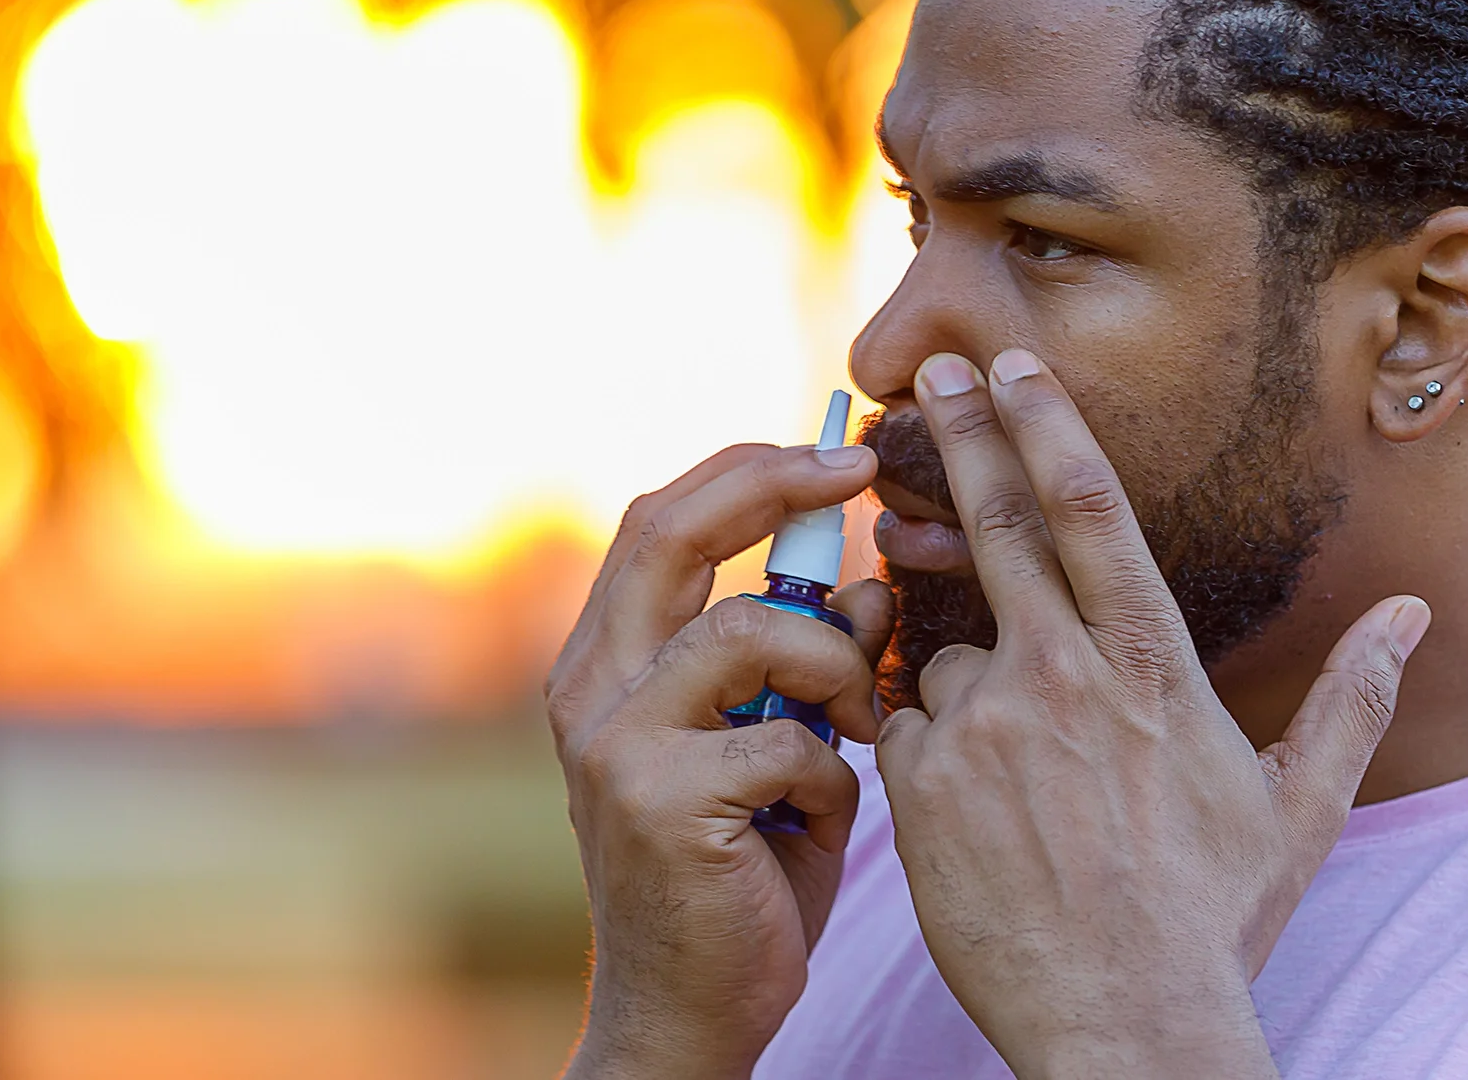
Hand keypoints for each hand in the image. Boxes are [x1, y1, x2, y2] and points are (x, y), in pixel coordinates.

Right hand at [546, 442, 891, 1079]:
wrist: (692, 1015)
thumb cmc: (747, 875)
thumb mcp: (788, 749)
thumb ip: (818, 667)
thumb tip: (876, 586)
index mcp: (610, 664)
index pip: (661, 520)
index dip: (749, 470)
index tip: (842, 452)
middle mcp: (590, 690)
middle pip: (669, 530)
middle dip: (774, 482)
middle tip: (858, 469)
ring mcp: (614, 744)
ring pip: (749, 630)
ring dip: (834, 665)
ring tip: (858, 723)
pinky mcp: (658, 802)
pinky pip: (786, 739)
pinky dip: (832, 773)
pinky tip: (819, 820)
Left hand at [878, 350, 1429, 1079]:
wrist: (1126, 1023)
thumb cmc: (1216, 919)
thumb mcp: (1302, 805)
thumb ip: (1354, 694)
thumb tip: (1415, 610)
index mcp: (1154, 664)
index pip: (1090, 509)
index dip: (1046, 421)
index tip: (1009, 360)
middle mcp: (1063, 674)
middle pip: (999, 521)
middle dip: (962, 432)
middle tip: (925, 370)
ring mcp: (985, 726)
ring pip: (948, 650)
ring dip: (969, 673)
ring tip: (1018, 767)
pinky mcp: (923, 786)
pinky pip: (909, 727)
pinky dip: (933, 743)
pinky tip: (976, 808)